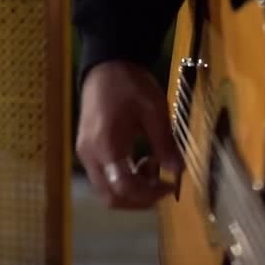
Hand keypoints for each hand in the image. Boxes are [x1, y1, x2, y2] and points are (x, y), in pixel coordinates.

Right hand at [76, 61, 182, 208]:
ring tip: (153, 167)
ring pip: (107, 190)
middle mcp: (90, 155)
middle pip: (111, 197)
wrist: (106, 65)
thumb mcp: (154, 111)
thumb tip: (178, 170)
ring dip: (133, 190)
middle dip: (140, 199)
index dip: (150, 194)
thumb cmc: (130, 85)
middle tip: (163, 185)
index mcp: (106, 146)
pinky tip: (141, 162)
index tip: (171, 187)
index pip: (124, 187)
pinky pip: (105, 178)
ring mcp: (86, 154)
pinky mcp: (88, 151)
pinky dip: (124, 180)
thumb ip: (165, 143)